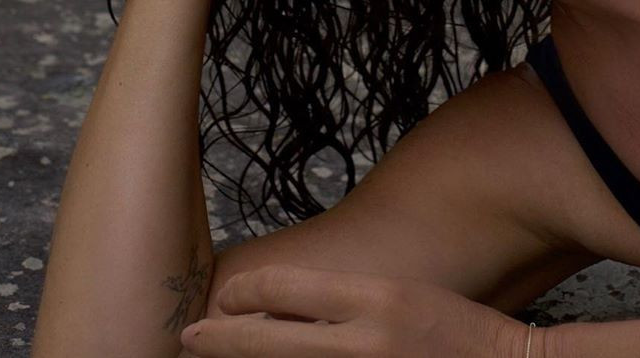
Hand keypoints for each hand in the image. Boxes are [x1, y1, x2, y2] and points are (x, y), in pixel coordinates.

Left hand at [179, 265, 543, 356]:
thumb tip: (274, 308)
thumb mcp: (396, 296)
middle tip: (188, 337)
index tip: (222, 298)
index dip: (242, 293)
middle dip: (219, 340)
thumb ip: (338, 303)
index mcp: (375, 299)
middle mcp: (366, 343)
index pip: (284, 289)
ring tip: (217, 357)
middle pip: (267, 341)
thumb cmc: (450, 331)